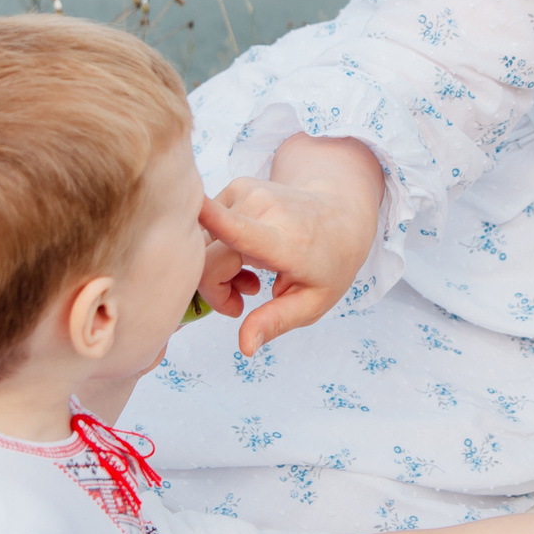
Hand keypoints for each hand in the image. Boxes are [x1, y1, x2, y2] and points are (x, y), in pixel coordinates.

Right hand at [197, 136, 382, 357]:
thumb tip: (245, 347)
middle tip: (242, 302)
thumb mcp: (312, 303)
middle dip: (214, 289)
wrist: (342, 215)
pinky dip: (218, 250)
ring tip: (250, 278)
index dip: (212, 220)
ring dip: (216, 270)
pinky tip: (245, 257)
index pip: (241, 231)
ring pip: (201, 244)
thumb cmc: (328, 265)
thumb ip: (276, 322)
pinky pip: (207, 229)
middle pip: (207, 258)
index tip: (191, 209)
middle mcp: (264, 210)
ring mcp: (248, 193)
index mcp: (284, 241)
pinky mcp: (236, 187)